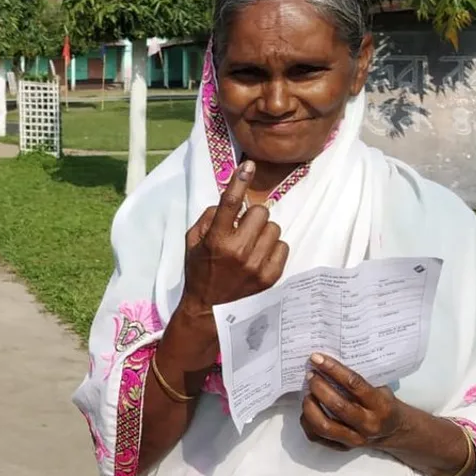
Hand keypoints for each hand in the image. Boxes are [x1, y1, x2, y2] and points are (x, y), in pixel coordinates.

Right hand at [181, 160, 288, 321]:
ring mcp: (257, 264)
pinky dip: (272, 247)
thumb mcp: (193, 242)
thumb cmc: (200, 271)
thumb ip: (209, 219)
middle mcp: (238, 250)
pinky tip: (260, 256)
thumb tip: (230, 203)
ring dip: (263, 232)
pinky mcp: (271, 276)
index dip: (239, 181)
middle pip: (260, 212)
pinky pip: (282, 246)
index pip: (229, 204)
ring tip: (251, 245)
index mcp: (215, 240)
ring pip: (274, 228)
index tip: (248, 165)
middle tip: (243, 228)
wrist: (209, 310)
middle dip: (252, 216)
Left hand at [300, 353, 404, 450]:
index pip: (354, 385)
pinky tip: (309, 408)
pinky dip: (307, 421)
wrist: (394, 431)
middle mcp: (368, 425)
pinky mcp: (343, 447)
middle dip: (319, 387)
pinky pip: (316, 436)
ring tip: (307, 393)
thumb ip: (358, 380)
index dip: (333, 369)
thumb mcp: (380, 388)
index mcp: (381, 406)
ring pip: (323, 425)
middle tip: (310, 375)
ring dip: (310, 406)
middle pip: (337, 406)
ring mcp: (355, 439)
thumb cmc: (383, 403)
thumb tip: (326, 361)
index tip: (316, 358)